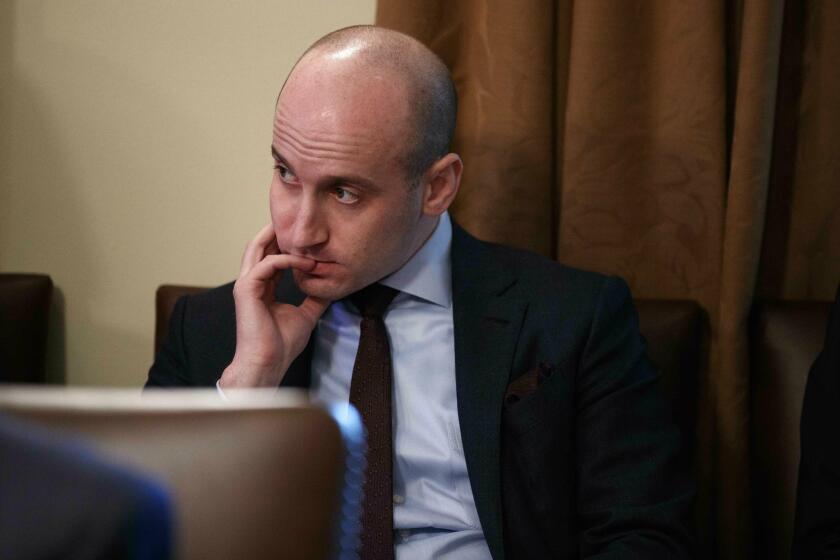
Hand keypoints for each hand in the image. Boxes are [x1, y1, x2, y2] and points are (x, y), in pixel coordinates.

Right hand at [219, 224, 328, 387]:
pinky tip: (305, 263)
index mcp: (262, 288)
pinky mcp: (246, 289)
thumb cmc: (282, 344)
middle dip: (275, 231)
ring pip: (257, 249)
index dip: (285, 244)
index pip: (270, 257)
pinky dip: (286, 260)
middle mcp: (252, 282)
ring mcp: (246, 285)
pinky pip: (266, 264)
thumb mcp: (306, 315)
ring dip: (278, 238)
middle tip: (294, 219)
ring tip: (297, 230)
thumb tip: (329, 286)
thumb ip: (314, 298)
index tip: (305, 237)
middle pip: (259, 246)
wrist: (268, 362)